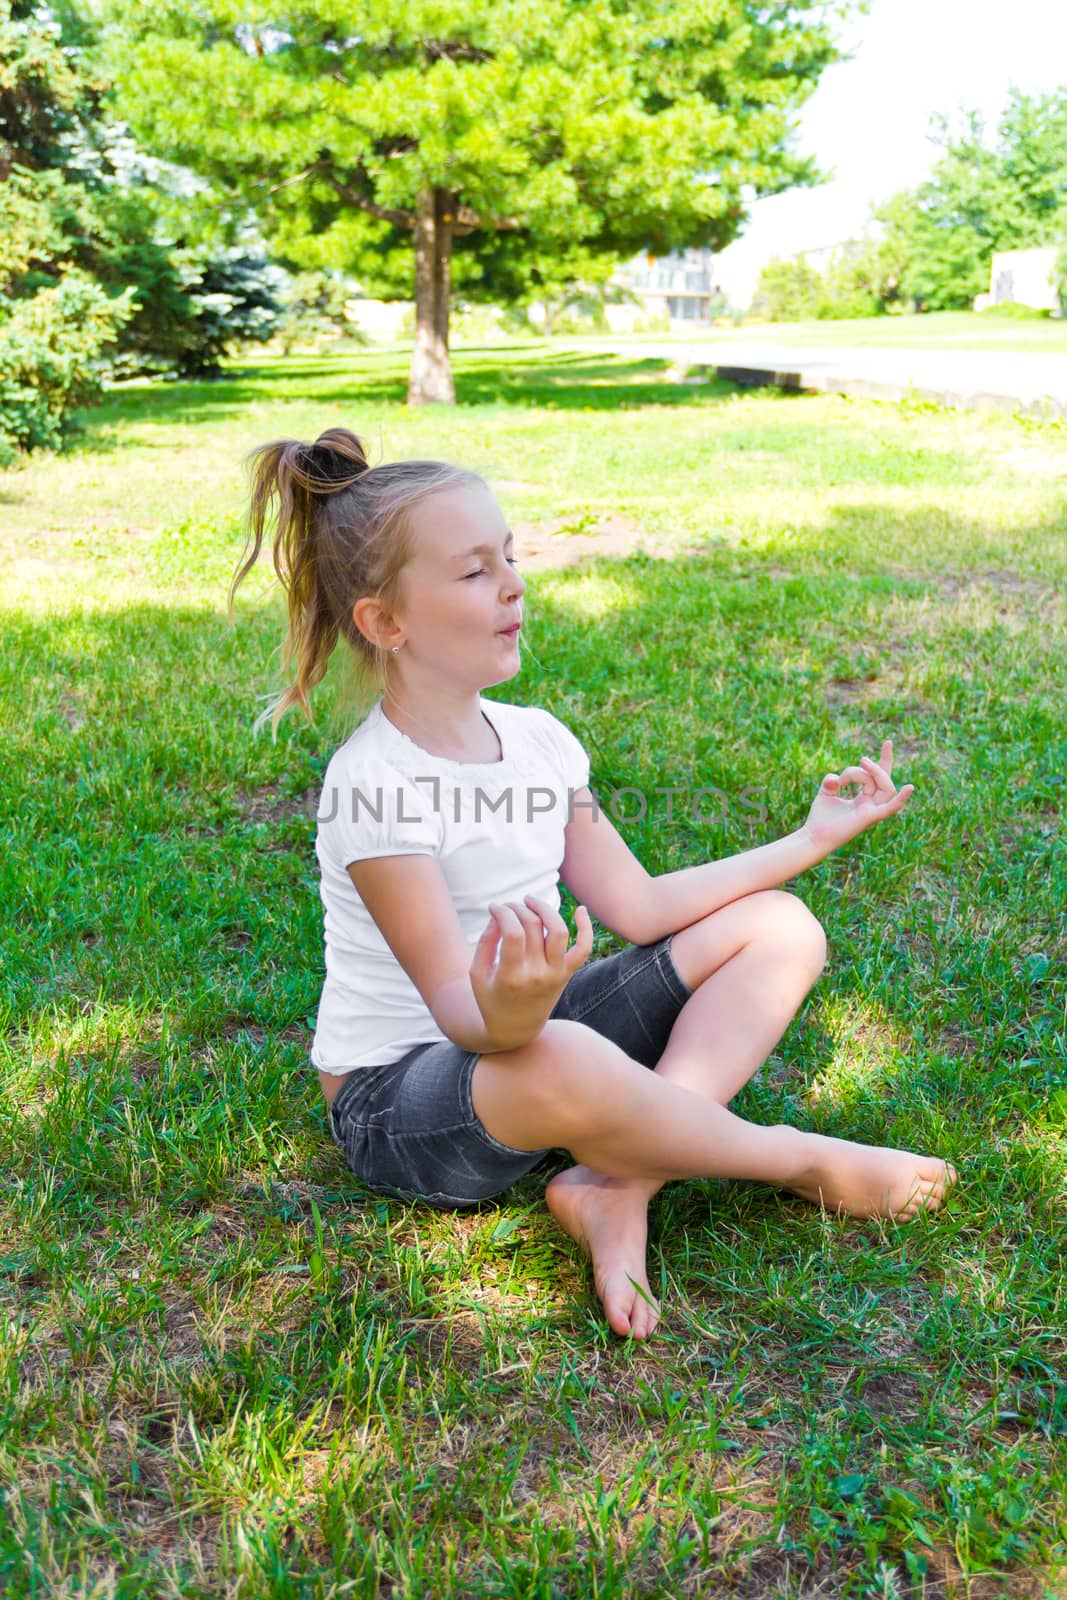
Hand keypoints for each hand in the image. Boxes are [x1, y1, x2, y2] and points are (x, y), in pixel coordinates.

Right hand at [470, 894, 593, 1050]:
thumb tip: (498, 913)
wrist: (515, 1028)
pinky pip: (583, 948)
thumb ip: (485, 941)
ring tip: (530, 901)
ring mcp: (555, 974)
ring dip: (545, 909)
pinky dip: (586, 928)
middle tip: (507, 907)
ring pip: (558, 931)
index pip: (513, 932)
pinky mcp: (566, 973)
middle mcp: (537, 975)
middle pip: (533, 926)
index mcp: (511, 976)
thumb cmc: (491, 997)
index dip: (503, 912)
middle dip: (517, 908)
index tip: (494, 908)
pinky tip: (581, 910)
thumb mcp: (478, 973)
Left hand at [801, 738, 914, 854]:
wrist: (813, 836)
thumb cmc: (820, 818)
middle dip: (880, 764)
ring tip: (858, 767)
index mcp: (865, 799)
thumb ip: (832, 780)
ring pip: (884, 787)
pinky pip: (890, 808)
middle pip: (883, 779)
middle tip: (862, 758)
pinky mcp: (869, 817)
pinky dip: (900, 799)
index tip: (888, 741)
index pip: (878, 777)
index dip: (884, 759)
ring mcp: (872, 811)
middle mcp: (872, 804)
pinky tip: (909, 787)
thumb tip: (835, 778)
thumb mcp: (826, 791)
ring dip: (873, 773)